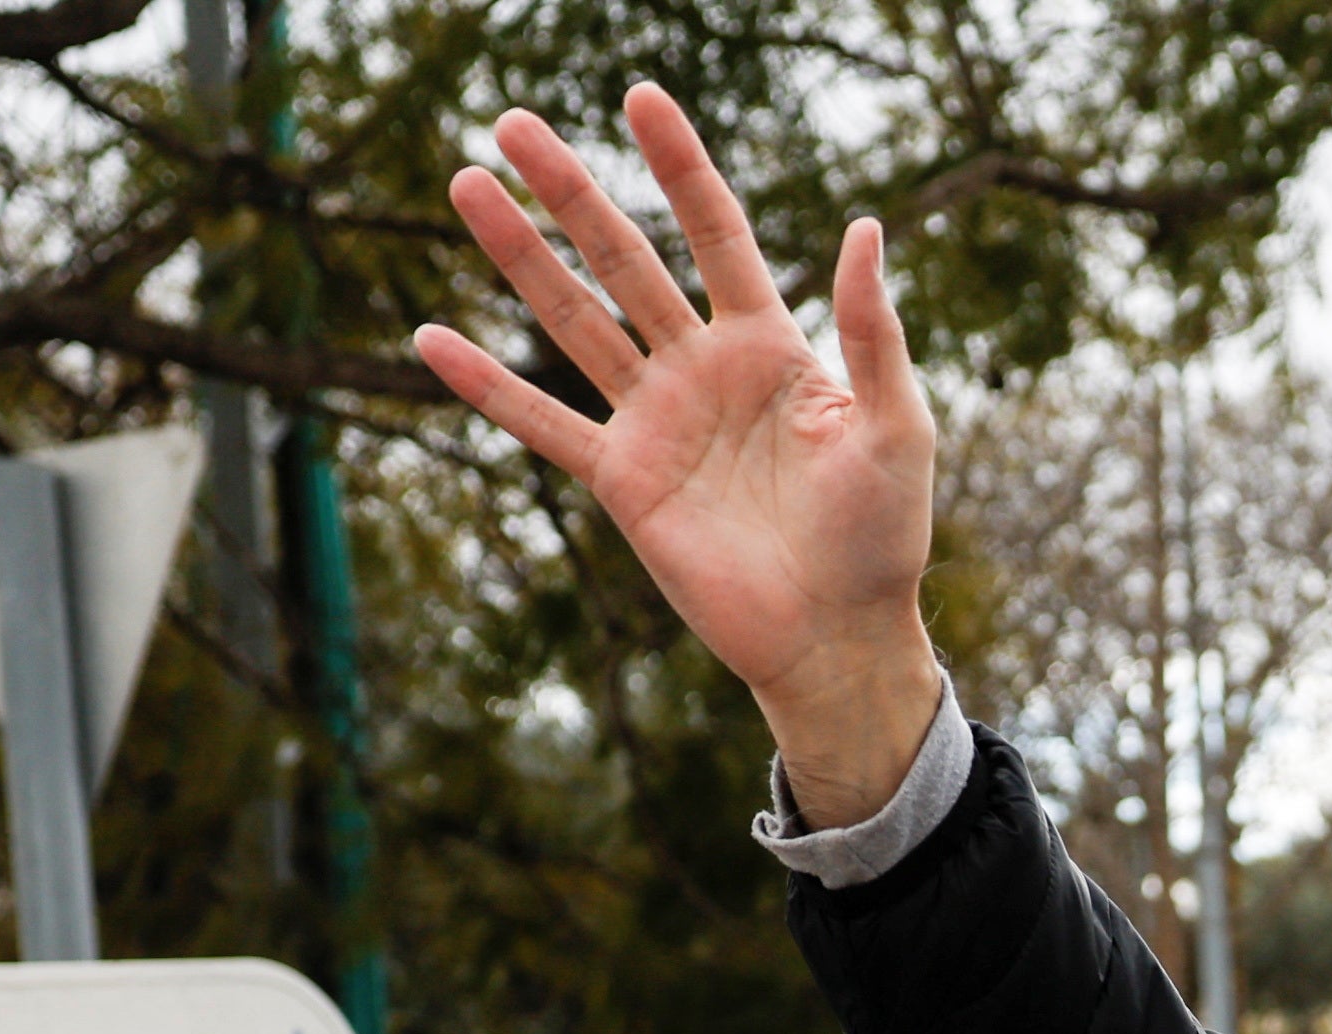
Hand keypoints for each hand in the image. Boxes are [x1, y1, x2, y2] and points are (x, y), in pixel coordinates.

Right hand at [417, 90, 952, 820]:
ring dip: (519, 256)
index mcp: (772, 345)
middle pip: (626, 258)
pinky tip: (432, 338)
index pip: (718, 232)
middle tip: (515, 120)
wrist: (840, 638)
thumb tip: (866, 227)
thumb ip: (872, 332)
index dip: (681, 166)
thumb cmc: (884, 538)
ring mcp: (656, 421)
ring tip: (468, 183)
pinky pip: (544, 423)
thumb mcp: (898, 427)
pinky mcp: (623, 482)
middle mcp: (703, 369)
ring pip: (574, 320)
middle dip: (572, 191)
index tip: (641, 97)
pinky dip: (487, 386)